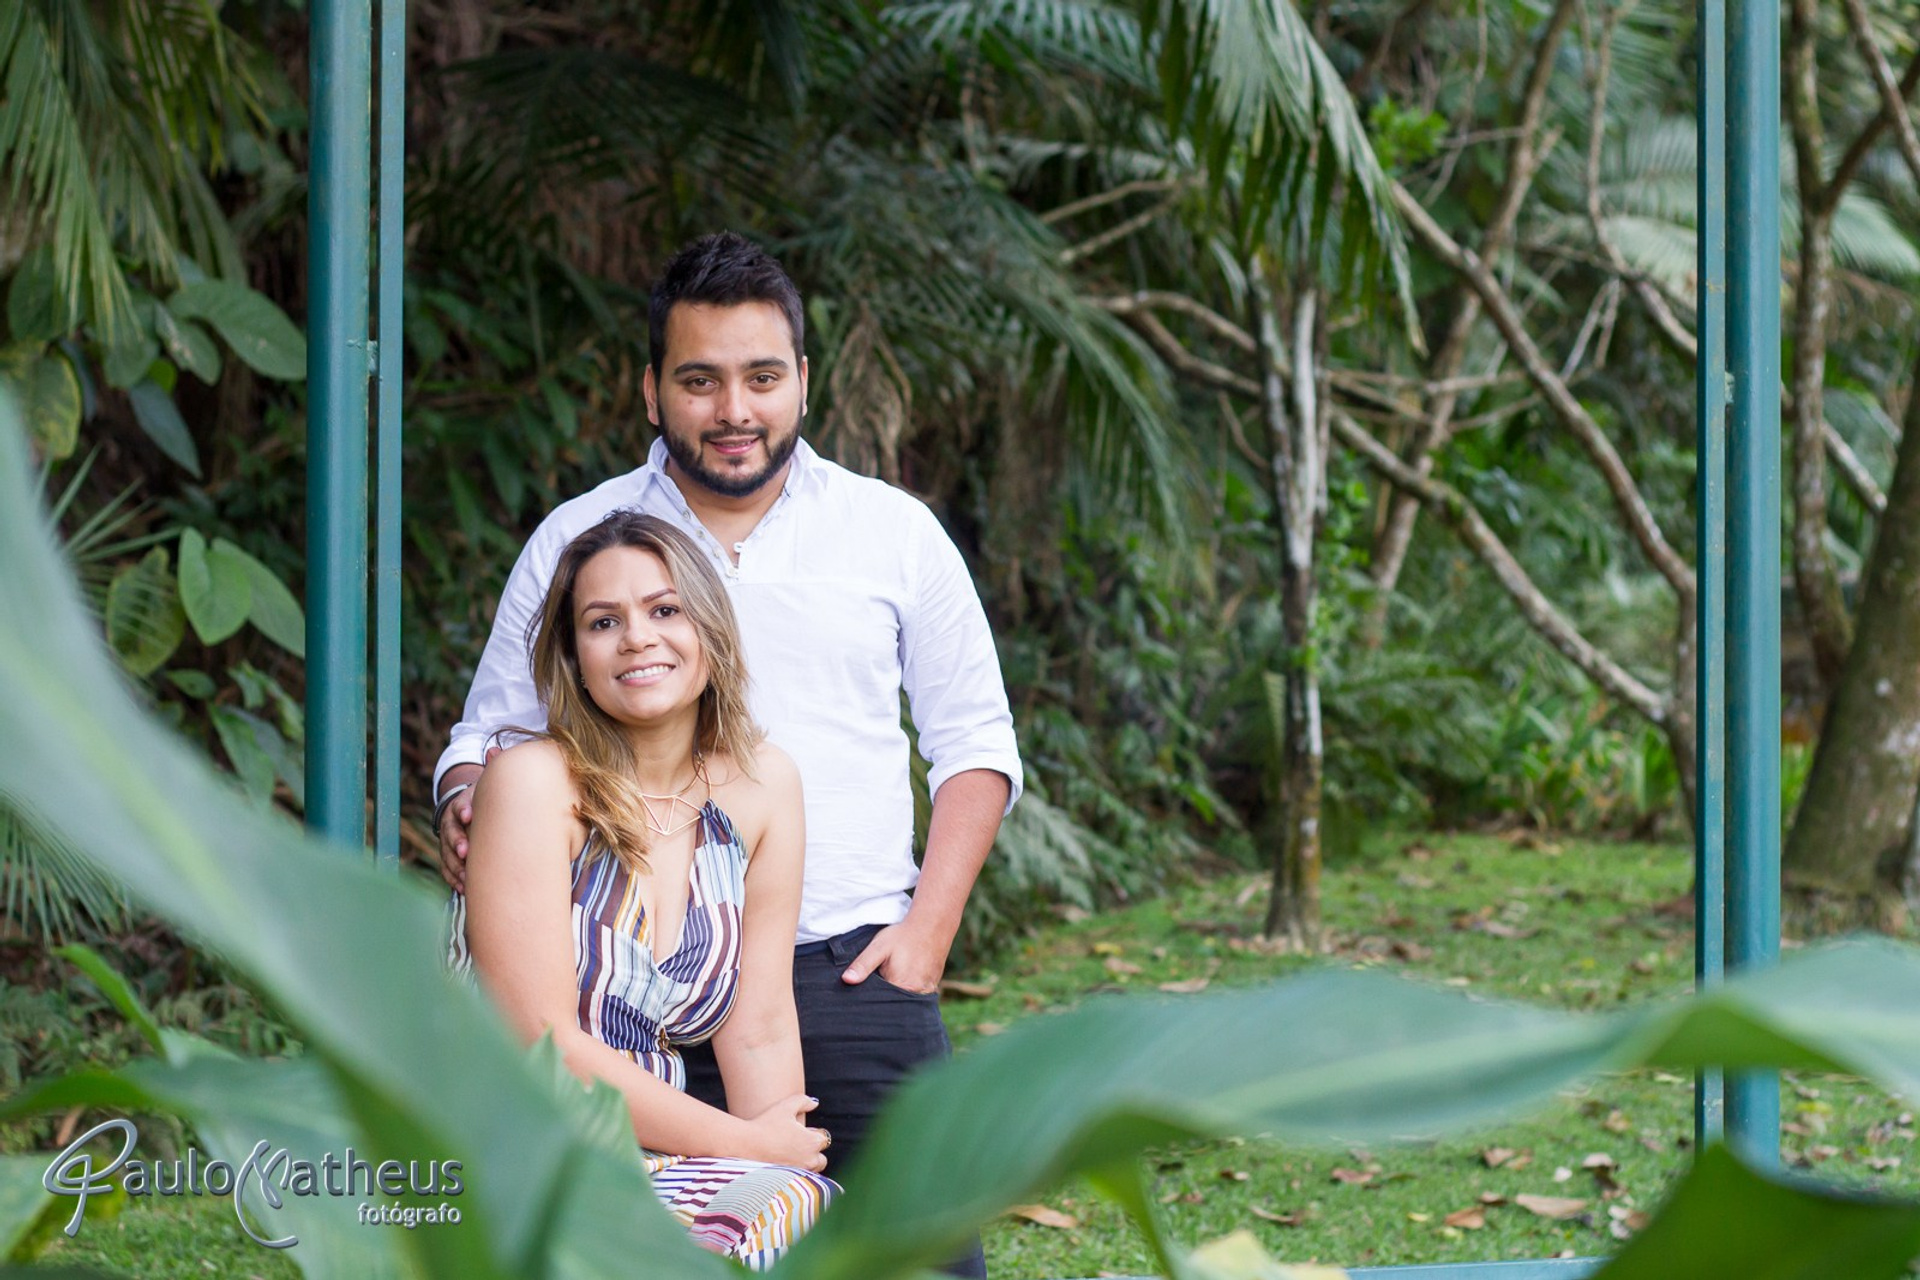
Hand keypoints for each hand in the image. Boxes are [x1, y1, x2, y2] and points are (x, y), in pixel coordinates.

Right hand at [435, 759, 488, 890]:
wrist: (475, 811)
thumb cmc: (488, 799)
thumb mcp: (490, 785)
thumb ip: (494, 770)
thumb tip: (494, 750)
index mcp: (462, 804)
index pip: (459, 806)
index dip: (463, 810)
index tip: (469, 816)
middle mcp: (453, 823)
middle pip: (450, 833)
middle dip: (457, 842)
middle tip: (466, 851)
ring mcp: (450, 842)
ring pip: (447, 855)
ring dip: (456, 866)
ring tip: (467, 877)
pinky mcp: (452, 858)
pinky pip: (448, 870)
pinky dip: (454, 879)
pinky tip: (465, 888)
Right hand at [740, 1093, 829, 1171]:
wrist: (744, 1144)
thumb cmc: (766, 1123)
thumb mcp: (786, 1106)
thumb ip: (804, 1101)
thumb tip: (814, 1103)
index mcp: (812, 1142)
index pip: (823, 1139)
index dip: (813, 1133)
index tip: (801, 1131)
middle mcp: (809, 1160)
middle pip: (821, 1159)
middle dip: (814, 1153)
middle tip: (798, 1145)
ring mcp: (798, 1172)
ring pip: (811, 1172)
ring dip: (806, 1164)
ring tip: (791, 1156)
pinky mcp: (787, 1181)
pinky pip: (798, 1180)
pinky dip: (795, 1174)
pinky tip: (783, 1165)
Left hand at [841, 921, 946, 993]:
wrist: (932, 925)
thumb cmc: (904, 936)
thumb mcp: (879, 947)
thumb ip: (863, 964)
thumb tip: (846, 980)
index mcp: (901, 986)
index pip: (880, 1002)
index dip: (871, 998)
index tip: (867, 989)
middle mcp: (916, 993)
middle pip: (893, 1004)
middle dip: (884, 998)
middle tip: (881, 981)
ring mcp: (926, 992)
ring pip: (905, 1002)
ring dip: (897, 995)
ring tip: (895, 976)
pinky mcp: (932, 987)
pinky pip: (916, 996)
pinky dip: (909, 991)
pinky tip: (906, 976)